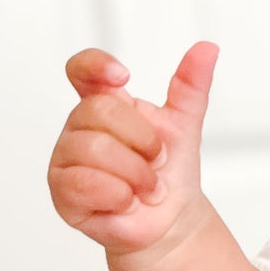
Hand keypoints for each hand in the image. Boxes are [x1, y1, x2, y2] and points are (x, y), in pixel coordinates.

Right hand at [48, 41, 217, 256]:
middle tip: (155, 162)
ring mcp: (66, 158)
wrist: (169, 222)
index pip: (82, 70)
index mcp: (103, 104)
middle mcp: (79, 127)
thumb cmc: (169, 173)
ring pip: (94, 149)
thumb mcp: (185, 125)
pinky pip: (86, 183)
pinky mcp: (62, 191)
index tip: (123, 77)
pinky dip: (119, 195)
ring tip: (146, 187)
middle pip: (99, 111)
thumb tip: (207, 48)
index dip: (95, 66)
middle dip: (142, 141)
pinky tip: (127, 202)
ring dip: (136, 174)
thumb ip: (191, 87)